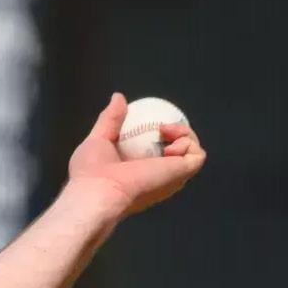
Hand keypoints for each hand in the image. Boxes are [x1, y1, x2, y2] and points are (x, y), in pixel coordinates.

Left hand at [66, 92, 205, 218]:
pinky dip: (188, 143)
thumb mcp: (98, 139)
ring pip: (193, 151)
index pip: (160, 151)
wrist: (97, 191)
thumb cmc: (90, 172)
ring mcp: (171, 178)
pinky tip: (169, 146)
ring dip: (185, 134)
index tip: (152, 124)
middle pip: (181, 151)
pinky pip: (197, 155)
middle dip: (179, 133)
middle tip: (161, 127)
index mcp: (139, 171)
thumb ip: (110, 119)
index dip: (163, 134)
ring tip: (165, 131)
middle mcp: (157, 177)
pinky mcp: (180, 175)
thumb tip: (118, 97)